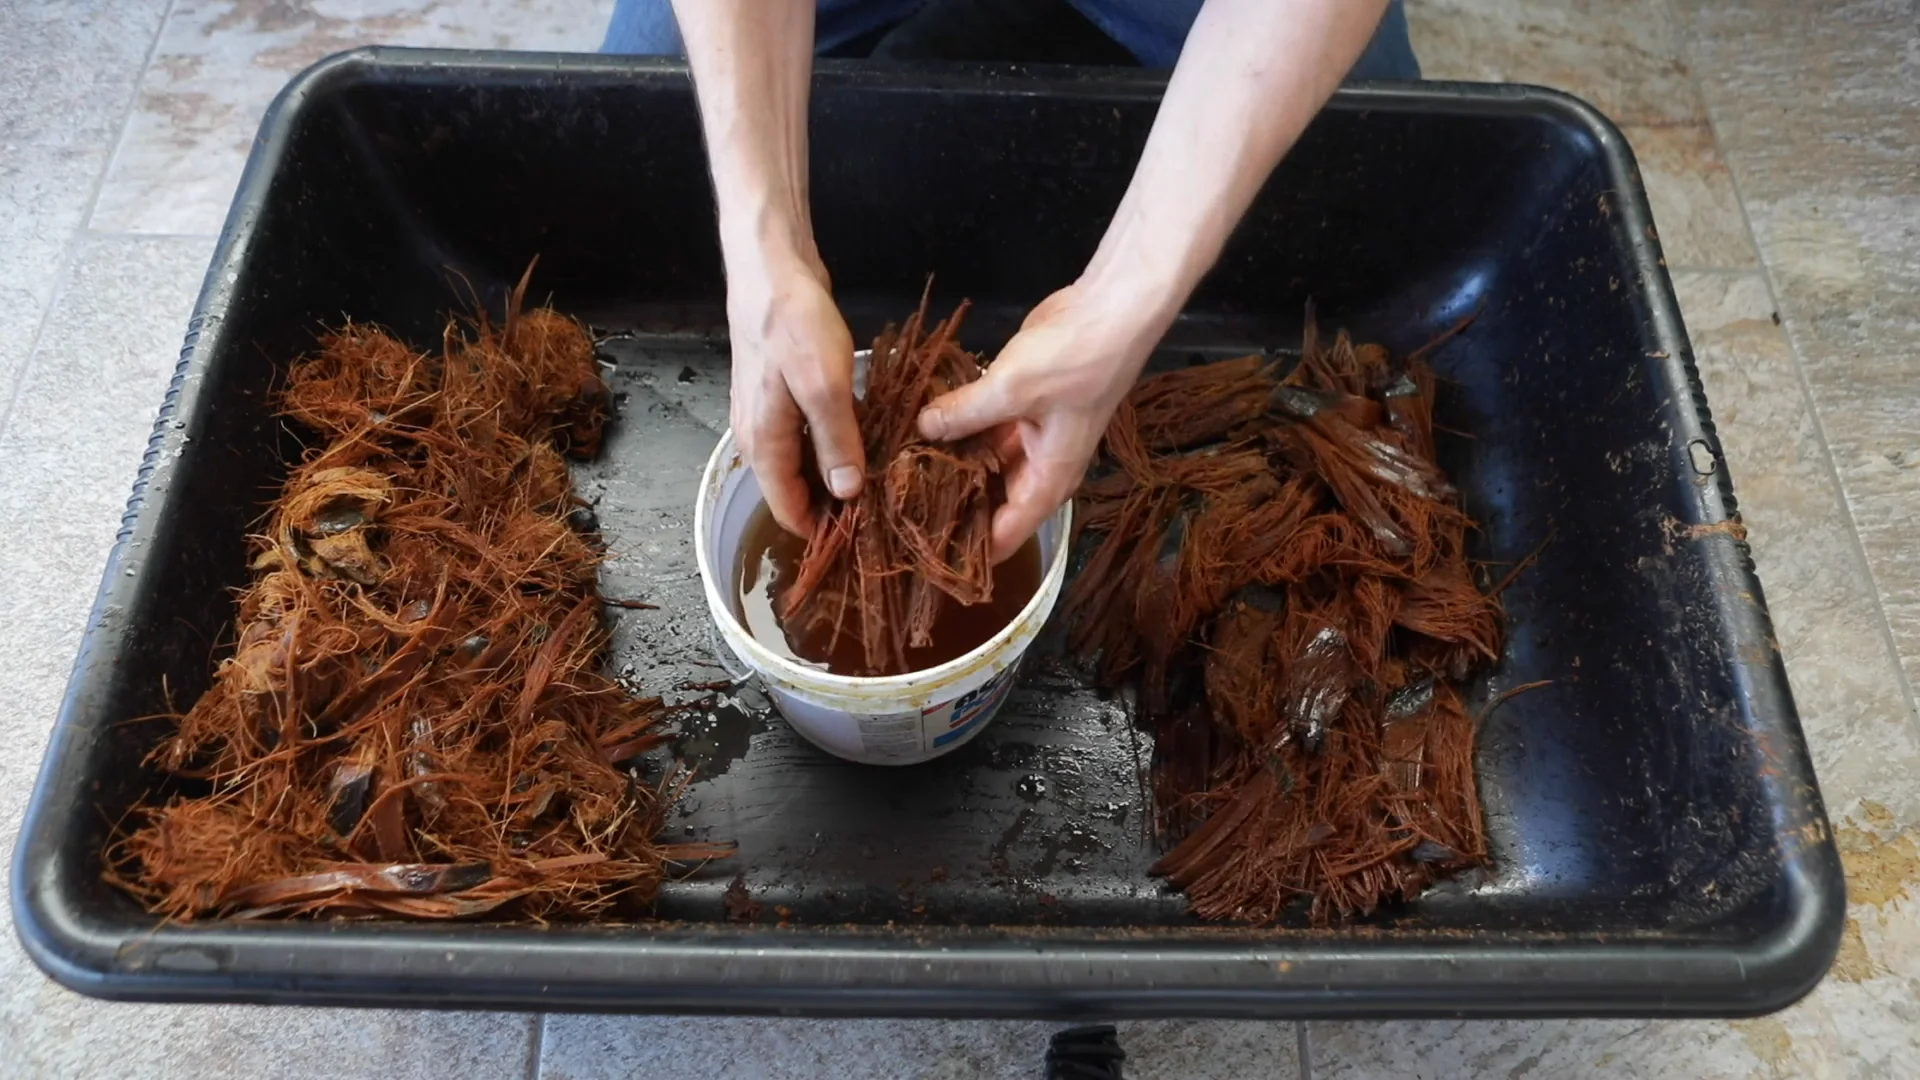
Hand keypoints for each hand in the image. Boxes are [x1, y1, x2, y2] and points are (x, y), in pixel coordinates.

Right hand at [728, 255, 861, 535]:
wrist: (771, 268)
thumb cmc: (794, 324)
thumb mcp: (823, 387)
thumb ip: (836, 442)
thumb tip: (847, 493)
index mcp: (762, 443)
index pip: (786, 510)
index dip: (822, 530)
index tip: (864, 538)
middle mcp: (758, 436)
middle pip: (794, 489)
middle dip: (833, 505)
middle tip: (884, 509)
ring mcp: (768, 414)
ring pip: (801, 462)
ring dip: (835, 473)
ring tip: (881, 481)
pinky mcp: (782, 393)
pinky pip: (806, 435)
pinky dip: (831, 445)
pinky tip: (865, 440)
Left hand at [917, 284, 1163, 562]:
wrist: (1111, 309)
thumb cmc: (1074, 360)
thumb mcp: (1012, 389)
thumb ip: (963, 413)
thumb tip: (922, 429)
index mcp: (1049, 479)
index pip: (1007, 535)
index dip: (971, 552)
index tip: (927, 558)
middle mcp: (1040, 465)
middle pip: (992, 503)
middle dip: (952, 508)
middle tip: (900, 512)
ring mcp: (1031, 434)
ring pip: (984, 464)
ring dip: (951, 466)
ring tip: (900, 476)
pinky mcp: (1020, 404)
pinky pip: (984, 429)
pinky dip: (959, 430)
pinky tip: (921, 431)